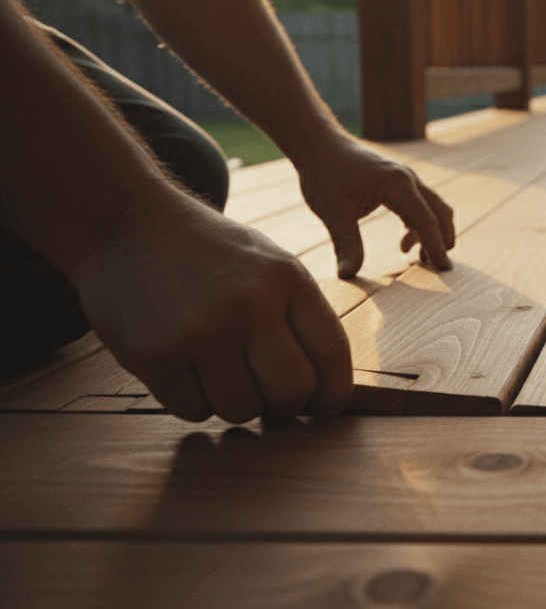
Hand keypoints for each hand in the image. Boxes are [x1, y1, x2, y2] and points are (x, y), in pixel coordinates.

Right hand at [72, 196, 352, 422]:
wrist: (123, 223)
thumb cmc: (208, 252)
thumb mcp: (270, 263)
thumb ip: (301, 316)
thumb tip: (325, 389)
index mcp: (288, 280)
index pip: (333, 355)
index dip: (334, 394)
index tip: (324, 408)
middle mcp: (250, 305)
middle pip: (292, 393)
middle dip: (284, 407)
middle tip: (268, 399)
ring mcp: (201, 330)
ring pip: (241, 410)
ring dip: (234, 404)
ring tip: (220, 373)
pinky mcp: (154, 354)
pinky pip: (192, 410)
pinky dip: (193, 402)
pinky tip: (185, 370)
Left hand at [295, 134, 453, 277]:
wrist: (318, 143)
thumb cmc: (324, 174)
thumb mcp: (332, 212)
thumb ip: (346, 244)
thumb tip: (347, 275)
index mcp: (398, 185)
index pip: (427, 221)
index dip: (437, 247)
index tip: (445, 270)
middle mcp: (408, 179)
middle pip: (440, 213)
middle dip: (443, 240)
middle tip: (439, 269)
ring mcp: (405, 178)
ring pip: (434, 208)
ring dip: (432, 233)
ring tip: (421, 259)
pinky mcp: (398, 181)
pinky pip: (421, 204)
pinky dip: (420, 225)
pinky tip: (405, 242)